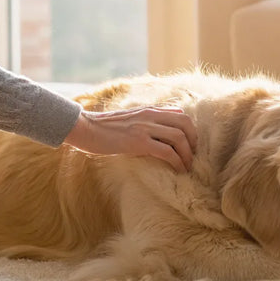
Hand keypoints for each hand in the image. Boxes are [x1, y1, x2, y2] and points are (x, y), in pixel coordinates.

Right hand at [65, 106, 198, 172]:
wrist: (85, 129)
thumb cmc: (104, 129)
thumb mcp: (129, 120)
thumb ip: (145, 123)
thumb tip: (159, 133)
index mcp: (149, 110)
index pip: (180, 114)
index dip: (191, 130)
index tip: (190, 145)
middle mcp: (150, 116)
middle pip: (185, 124)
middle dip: (194, 141)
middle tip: (192, 157)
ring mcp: (145, 128)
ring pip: (179, 137)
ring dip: (187, 154)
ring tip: (187, 166)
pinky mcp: (139, 142)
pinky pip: (166, 151)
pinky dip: (177, 161)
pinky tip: (178, 170)